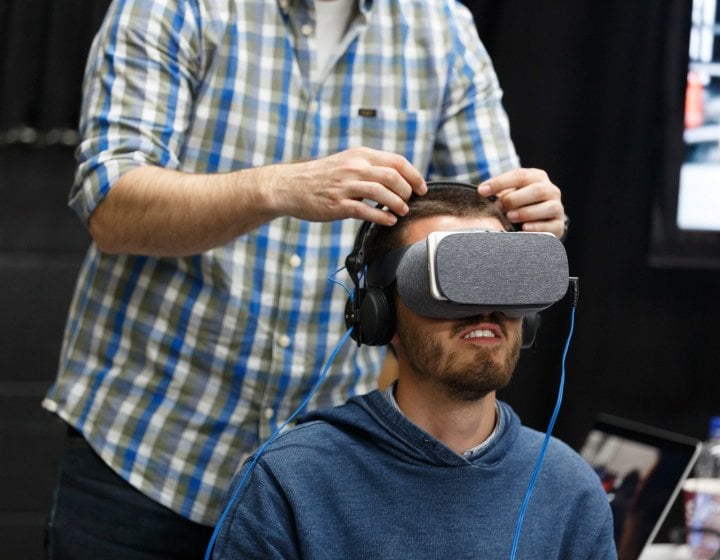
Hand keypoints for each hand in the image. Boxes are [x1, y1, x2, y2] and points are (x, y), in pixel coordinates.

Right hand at [267, 147, 426, 225]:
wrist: (290, 186)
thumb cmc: (321, 177)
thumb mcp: (346, 162)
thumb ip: (369, 167)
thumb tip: (396, 178)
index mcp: (360, 155)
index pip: (396, 161)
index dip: (414, 175)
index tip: (421, 188)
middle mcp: (354, 167)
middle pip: (393, 176)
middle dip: (407, 191)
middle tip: (411, 201)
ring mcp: (345, 186)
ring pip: (382, 192)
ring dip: (397, 204)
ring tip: (402, 211)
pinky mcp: (338, 204)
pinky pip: (366, 210)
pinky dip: (381, 217)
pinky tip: (389, 221)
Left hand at [477, 168, 564, 237]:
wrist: (540, 221)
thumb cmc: (520, 204)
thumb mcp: (511, 194)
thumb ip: (500, 192)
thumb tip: (482, 192)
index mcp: (536, 177)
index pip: (519, 175)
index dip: (499, 182)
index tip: (481, 191)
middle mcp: (550, 190)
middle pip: (536, 190)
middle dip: (514, 199)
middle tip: (498, 207)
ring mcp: (557, 207)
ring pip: (548, 207)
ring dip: (526, 212)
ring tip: (510, 217)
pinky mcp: (558, 225)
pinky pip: (551, 226)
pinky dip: (537, 227)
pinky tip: (524, 229)